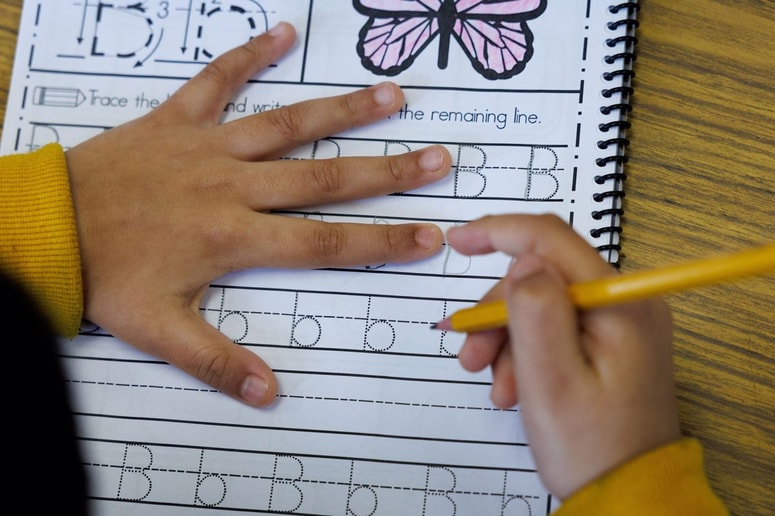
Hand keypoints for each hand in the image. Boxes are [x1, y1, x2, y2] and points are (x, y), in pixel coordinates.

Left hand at [65, 23, 450, 407]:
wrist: (44, 228)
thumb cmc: (103, 277)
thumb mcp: (158, 331)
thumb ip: (217, 361)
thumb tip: (269, 394)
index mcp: (233, 238)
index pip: (325, 242)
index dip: (381, 241)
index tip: (429, 236)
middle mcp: (233, 187)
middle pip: (324, 178)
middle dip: (386, 171)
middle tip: (436, 158)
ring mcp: (208, 148)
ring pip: (287, 126)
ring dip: (341, 111)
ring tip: (391, 97)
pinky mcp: (177, 120)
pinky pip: (218, 80)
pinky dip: (249, 55)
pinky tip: (284, 33)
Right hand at [446, 214, 680, 498]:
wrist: (625, 495)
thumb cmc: (593, 448)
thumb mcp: (552, 379)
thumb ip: (536, 311)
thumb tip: (523, 263)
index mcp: (619, 304)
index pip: (551, 239)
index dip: (498, 232)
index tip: (458, 241)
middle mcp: (623, 303)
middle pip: (539, 276)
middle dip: (497, 312)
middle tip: (473, 353)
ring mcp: (615, 322)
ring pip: (539, 303)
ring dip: (506, 339)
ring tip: (498, 383)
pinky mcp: (605, 341)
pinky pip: (551, 326)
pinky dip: (524, 350)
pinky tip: (516, 384)